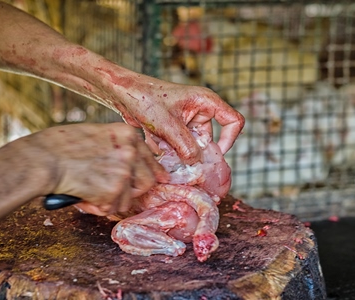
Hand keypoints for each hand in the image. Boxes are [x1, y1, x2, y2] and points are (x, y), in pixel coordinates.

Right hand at [27, 123, 168, 215]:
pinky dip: (98, 207)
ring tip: (89, 192)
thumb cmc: (60, 146)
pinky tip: (83, 196)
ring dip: (111, 201)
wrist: (42, 159)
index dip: (155, 171)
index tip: (162, 178)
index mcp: (127, 134)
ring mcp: (124, 171)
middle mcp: (131, 151)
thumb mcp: (97, 134)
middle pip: (148, 181)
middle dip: (133, 191)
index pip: (150, 157)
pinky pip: (112, 208)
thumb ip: (117, 146)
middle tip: (114, 193)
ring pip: (128, 199)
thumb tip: (132, 163)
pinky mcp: (113, 190)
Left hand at [113, 79, 244, 164]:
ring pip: (192, 144)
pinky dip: (169, 148)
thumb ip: (184, 144)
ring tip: (161, 146)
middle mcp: (200, 110)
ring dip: (178, 151)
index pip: (233, 120)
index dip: (230, 139)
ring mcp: (188, 119)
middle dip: (195, 151)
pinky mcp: (176, 127)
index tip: (215, 155)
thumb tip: (196, 162)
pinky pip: (180, 145)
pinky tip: (152, 141)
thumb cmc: (144, 98)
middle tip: (182, 162)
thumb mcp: (166, 124)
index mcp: (206, 101)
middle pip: (210, 138)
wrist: (121, 93)